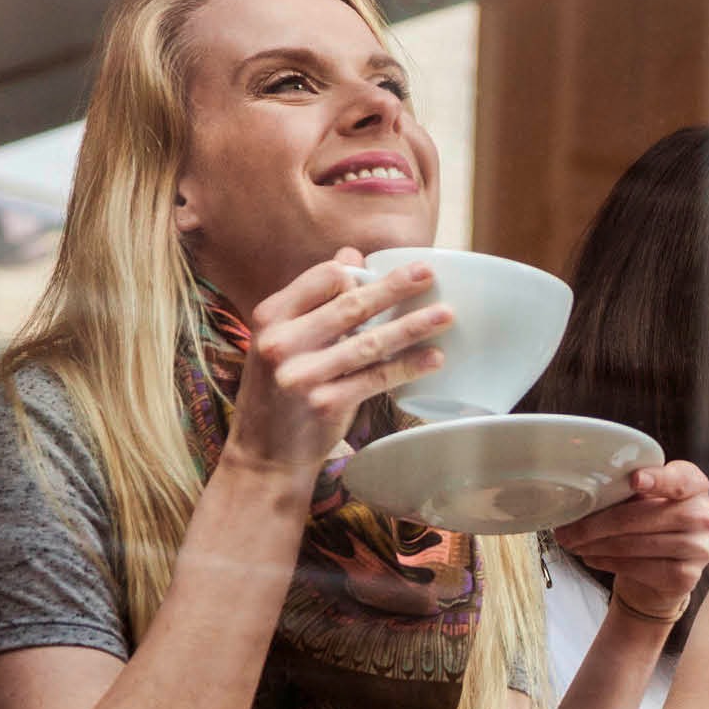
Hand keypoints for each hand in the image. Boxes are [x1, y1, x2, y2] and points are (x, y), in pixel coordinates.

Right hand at [224, 248, 450, 475]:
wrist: (262, 454)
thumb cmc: (278, 390)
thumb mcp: (281, 339)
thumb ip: (314, 299)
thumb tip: (351, 255)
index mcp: (271, 316)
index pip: (324, 278)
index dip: (357, 274)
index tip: (384, 274)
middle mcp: (282, 342)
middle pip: (351, 305)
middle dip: (395, 287)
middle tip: (428, 273)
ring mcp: (303, 375)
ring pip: (370, 342)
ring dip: (413, 326)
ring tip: (446, 315)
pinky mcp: (325, 404)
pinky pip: (376, 378)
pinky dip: (408, 367)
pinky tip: (434, 358)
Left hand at [553, 461, 708, 618]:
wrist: (662, 573)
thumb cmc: (648, 526)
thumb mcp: (644, 501)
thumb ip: (629, 491)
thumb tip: (586, 491)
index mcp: (695, 485)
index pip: (678, 479)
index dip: (656, 479)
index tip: (634, 481)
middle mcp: (703, 515)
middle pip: (642, 516)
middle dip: (597, 524)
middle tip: (566, 530)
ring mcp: (699, 548)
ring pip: (636, 544)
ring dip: (596, 545)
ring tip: (573, 544)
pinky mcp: (686, 576)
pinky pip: (639, 567)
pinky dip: (608, 562)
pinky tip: (591, 557)